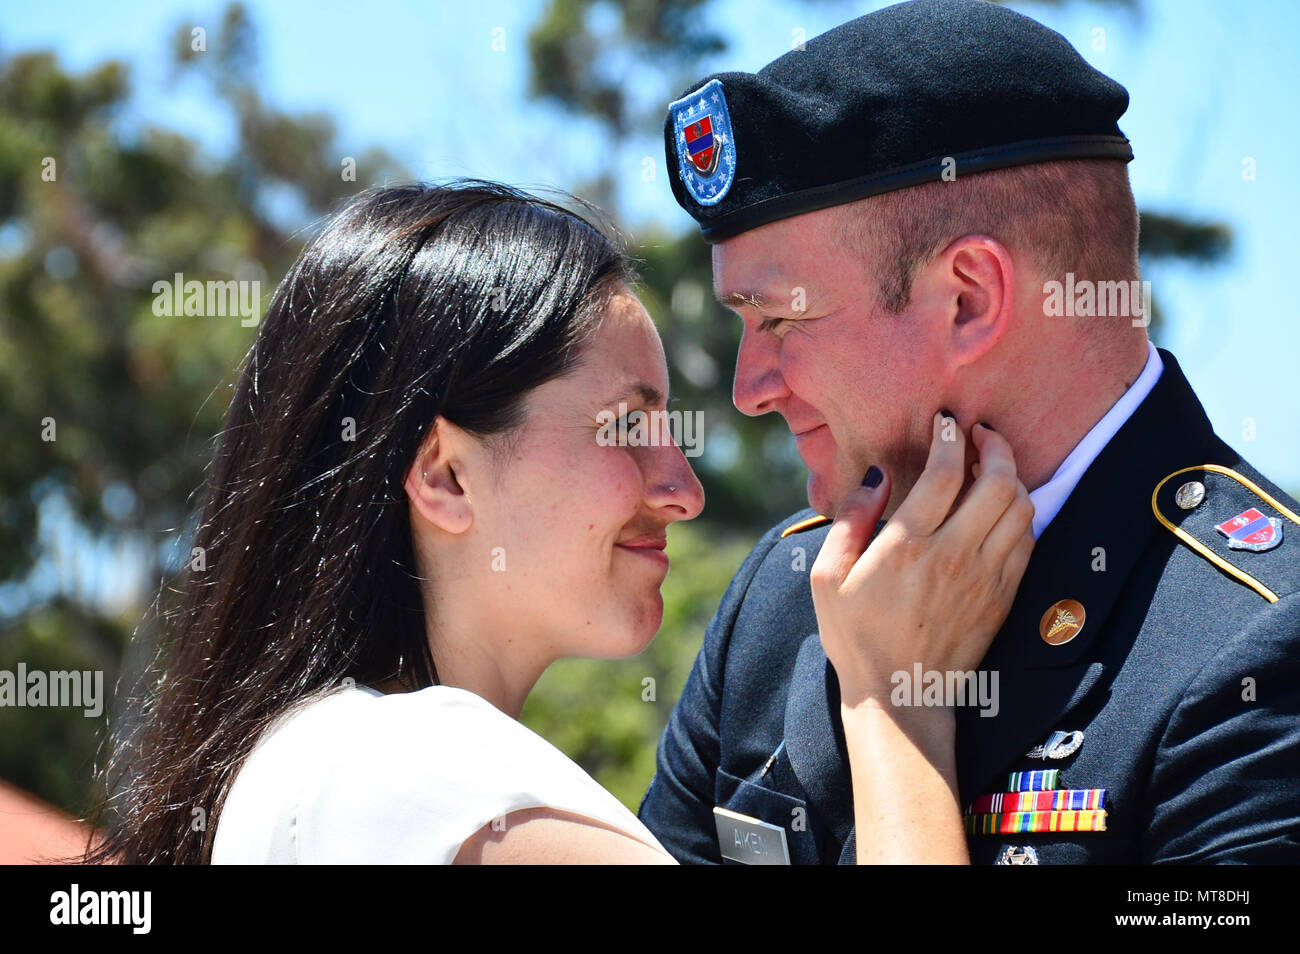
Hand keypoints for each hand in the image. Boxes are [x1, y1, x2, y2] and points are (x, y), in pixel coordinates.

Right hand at [810, 412, 1034, 710]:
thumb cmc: (856, 636)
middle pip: (997, 482)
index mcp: (906, 546)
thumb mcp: (827, 577)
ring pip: (1020, 508)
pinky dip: (1021, 514)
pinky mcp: (1002, 597)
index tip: (947, 422)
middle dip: (995, 446)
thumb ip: (849, 520)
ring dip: (1011, 477)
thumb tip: (876, 476)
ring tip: (993, 466)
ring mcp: (984, 577)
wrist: (901, 696)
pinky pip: (1027, 541)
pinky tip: (1002, 508)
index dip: (950, 437)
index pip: (945, 472)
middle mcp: (953, 556)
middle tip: (981, 434)